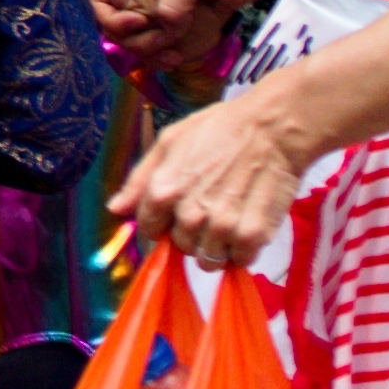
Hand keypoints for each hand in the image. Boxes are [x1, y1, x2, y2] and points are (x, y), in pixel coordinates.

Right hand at [91, 0, 258, 74]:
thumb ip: (175, 0)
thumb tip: (166, 24)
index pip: (103, 3)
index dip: (117, 19)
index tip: (144, 24)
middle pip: (117, 26)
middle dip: (138, 41)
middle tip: (165, 48)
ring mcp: (155, 3)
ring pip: (135, 37)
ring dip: (150, 51)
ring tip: (174, 56)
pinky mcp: (172, 16)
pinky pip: (155, 42)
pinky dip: (162, 52)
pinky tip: (176, 57)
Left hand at [113, 88, 312, 268]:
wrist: (274, 127)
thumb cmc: (221, 128)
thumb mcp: (170, 141)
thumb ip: (139, 179)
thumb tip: (115, 210)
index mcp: (164, 191)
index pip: (149, 230)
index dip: (163, 222)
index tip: (178, 210)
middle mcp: (189, 214)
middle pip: (180, 247)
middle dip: (191, 233)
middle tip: (211, 207)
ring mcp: (222, 228)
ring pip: (208, 260)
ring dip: (217, 245)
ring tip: (230, 217)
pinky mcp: (253, 236)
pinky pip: (239, 261)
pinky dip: (243, 250)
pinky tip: (247, 224)